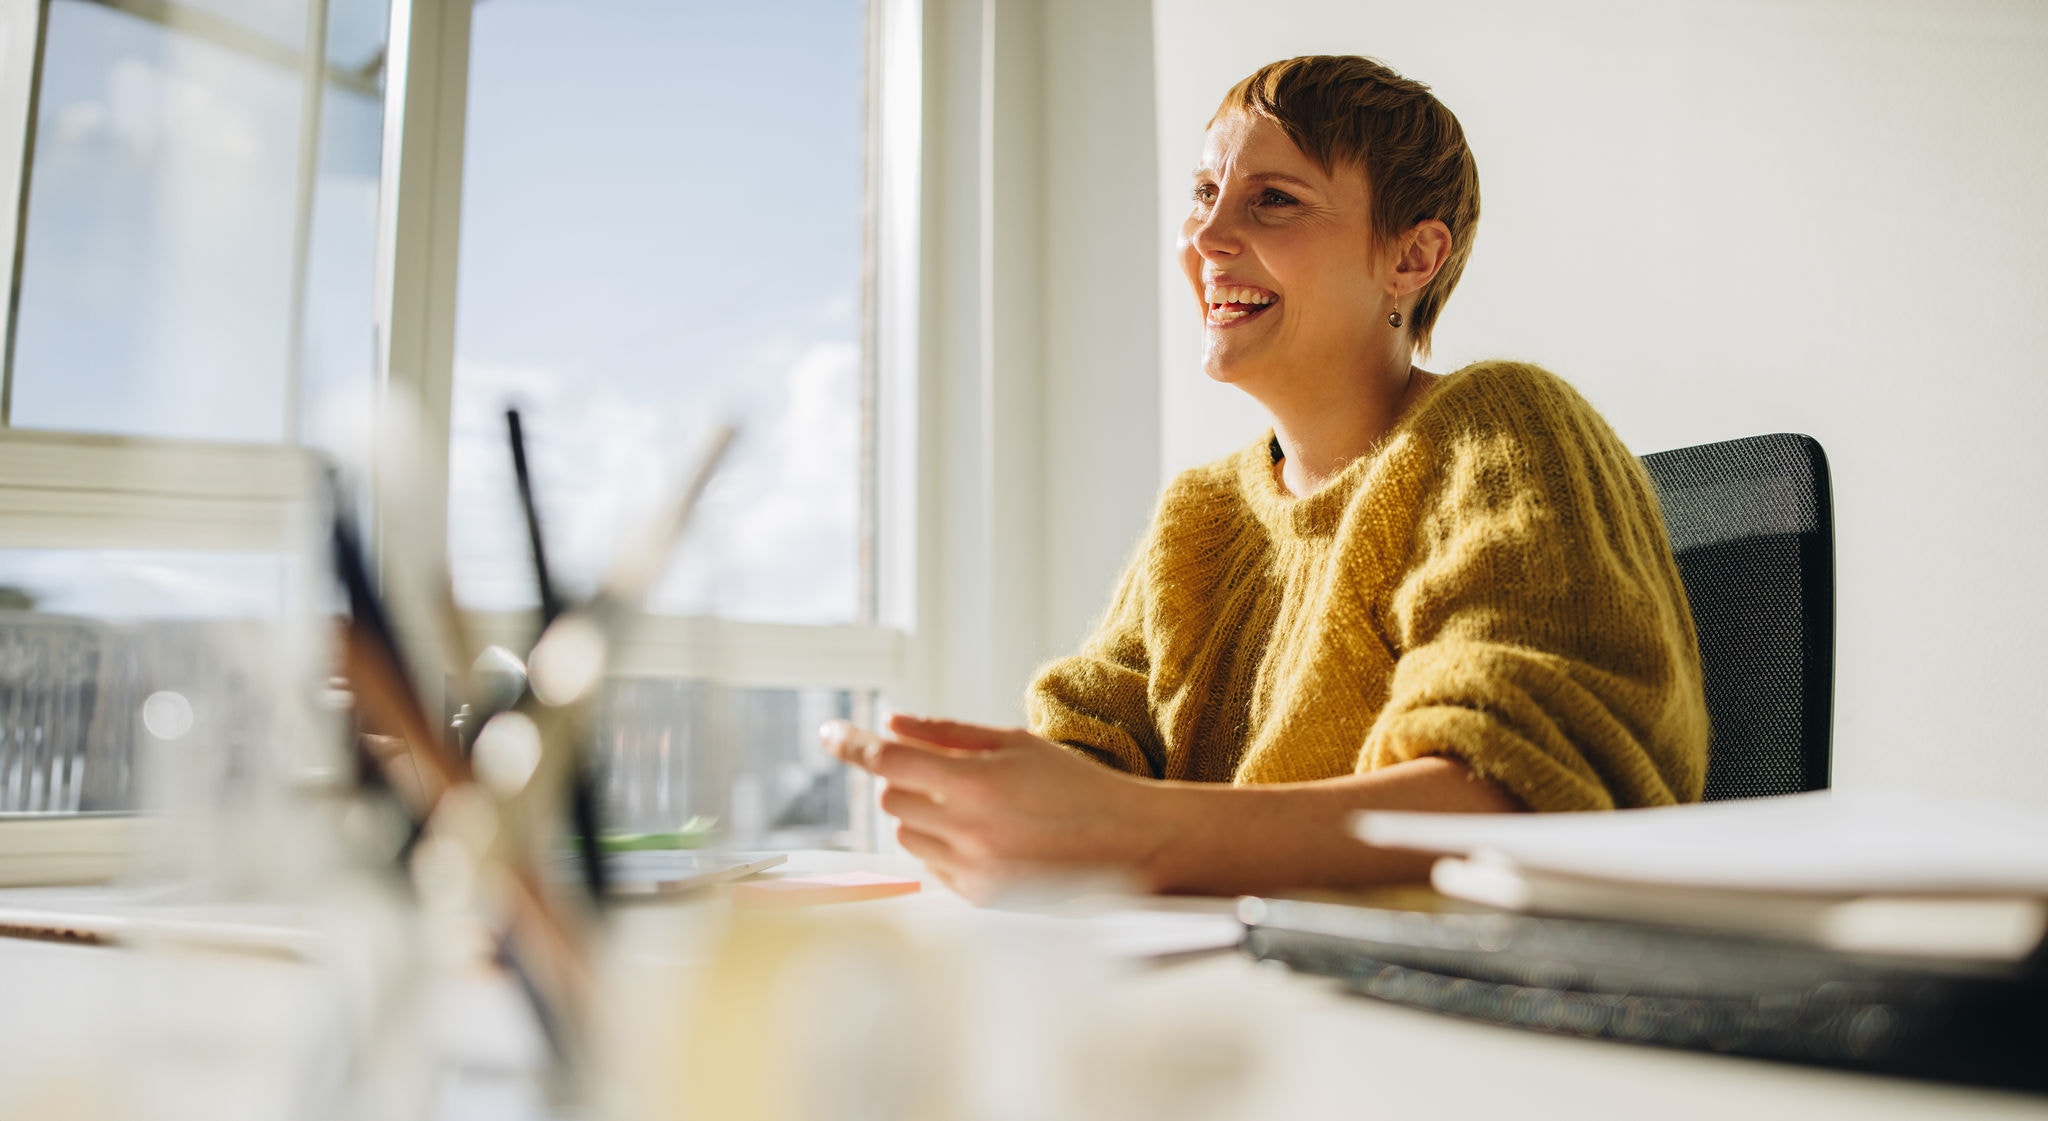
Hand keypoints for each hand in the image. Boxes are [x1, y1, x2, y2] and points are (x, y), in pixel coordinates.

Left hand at [820, 714, 1166, 901]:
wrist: (1128, 845)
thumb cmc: (1075, 787)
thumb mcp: (1016, 744)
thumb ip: (948, 734)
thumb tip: (893, 724)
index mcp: (977, 783)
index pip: (890, 761)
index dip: (854, 745)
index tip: (830, 734)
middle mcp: (968, 831)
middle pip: (893, 798)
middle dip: (908, 779)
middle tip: (950, 774)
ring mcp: (972, 870)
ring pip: (908, 833)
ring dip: (925, 815)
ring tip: (979, 808)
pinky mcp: (979, 898)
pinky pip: (932, 865)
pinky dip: (946, 846)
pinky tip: (992, 837)